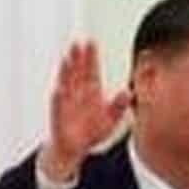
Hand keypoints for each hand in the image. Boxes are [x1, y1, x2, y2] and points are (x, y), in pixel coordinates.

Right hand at [42, 40, 128, 181]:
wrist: (74, 146)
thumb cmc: (92, 130)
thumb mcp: (110, 119)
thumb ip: (118, 106)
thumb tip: (129, 92)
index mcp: (90, 93)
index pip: (91, 71)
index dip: (91, 58)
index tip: (92, 42)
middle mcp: (77, 94)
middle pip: (77, 72)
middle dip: (77, 58)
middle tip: (78, 42)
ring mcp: (67, 102)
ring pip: (66, 83)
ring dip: (65, 71)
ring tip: (66, 58)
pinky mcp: (59, 115)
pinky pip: (59, 105)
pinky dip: (59, 98)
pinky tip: (59, 89)